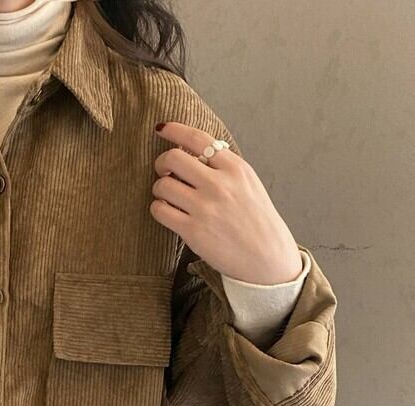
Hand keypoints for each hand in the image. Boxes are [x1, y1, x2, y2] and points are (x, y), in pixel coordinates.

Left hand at [150, 121, 302, 284]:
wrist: (266, 258)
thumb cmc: (255, 220)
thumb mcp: (248, 184)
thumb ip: (223, 167)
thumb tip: (192, 152)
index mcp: (235, 168)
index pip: (198, 139)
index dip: (174, 131)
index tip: (161, 129)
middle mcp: (219, 184)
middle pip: (173, 158)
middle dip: (162, 163)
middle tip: (164, 172)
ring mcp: (204, 207)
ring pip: (162, 185)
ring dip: (159, 189)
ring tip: (168, 197)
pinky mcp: (192, 230)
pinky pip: (160, 210)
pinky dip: (158, 208)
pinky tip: (167, 212)